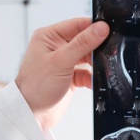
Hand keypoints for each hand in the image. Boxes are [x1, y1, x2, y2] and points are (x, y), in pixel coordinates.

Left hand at [15, 16, 108, 130]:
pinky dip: (91, 77)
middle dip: (96, 47)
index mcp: (48, 37)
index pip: (76, 24)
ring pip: (86, 57)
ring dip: (95, 63)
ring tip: (103, 68)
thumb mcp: (61, 61)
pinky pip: (86, 73)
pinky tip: (94, 81)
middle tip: (109, 51)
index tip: (109, 30)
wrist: (31, 114)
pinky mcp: (69, 77)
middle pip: (84, 40)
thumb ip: (82, 43)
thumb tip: (100, 28)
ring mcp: (63, 63)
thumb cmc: (35, 87)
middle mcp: (56, 48)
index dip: (93, 27)